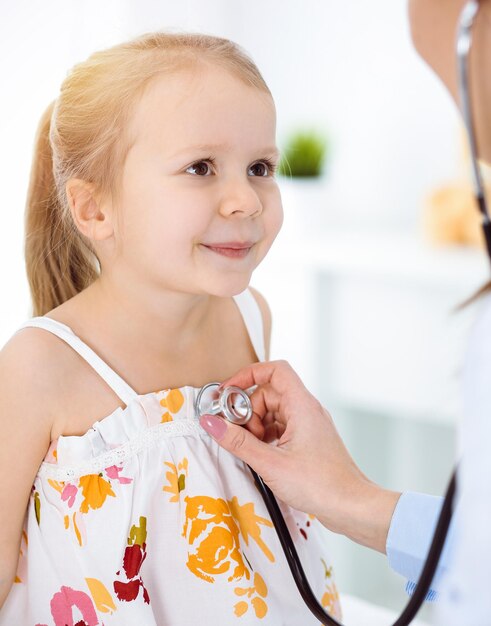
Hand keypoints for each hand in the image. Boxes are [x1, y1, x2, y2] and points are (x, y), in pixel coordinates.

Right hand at [199, 360, 400, 552]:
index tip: (228, 392)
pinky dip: (266, 436)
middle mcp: (307, 409)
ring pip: (273, 411)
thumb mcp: (270, 463)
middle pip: (268, 393)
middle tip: (237, 433)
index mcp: (302, 405)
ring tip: (252, 449)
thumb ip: (238, 441)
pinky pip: (281, 427)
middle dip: (248, 411)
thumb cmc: (320, 484)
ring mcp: (308, 424)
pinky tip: (262, 456)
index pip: (274, 370)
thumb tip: (212, 423)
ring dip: (256, 426)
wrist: (351, 506)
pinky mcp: (308, 440)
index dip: (248, 374)